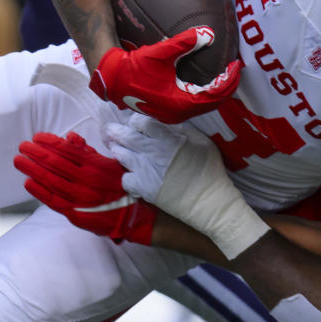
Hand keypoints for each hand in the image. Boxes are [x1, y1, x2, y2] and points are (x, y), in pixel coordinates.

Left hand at [13, 132, 155, 242]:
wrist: (133, 215)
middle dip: (36, 153)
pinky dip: (39, 191)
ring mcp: (80, 198)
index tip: (37, 137)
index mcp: (97, 165)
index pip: (68, 150)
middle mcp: (87, 180)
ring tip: (19, 160)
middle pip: (55, 163)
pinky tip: (28, 182)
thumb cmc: (122, 186)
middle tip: (23, 145)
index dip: (50, 142)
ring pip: (51, 180)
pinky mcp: (76, 213)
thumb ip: (89, 151)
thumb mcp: (112, 163)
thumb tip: (70, 138)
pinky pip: (53, 201)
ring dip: (32, 169)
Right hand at [89, 26, 240, 123]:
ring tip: (224, 75)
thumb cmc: (134, 67)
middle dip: (226, 87)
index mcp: (180, 103)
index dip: (228, 81)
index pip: (214, 95)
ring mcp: (173, 114)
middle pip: (213, 103)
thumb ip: (184, 43)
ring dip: (216, 92)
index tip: (236, 66)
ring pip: (204, 106)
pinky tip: (206, 81)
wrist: (112, 80)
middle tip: (235, 70)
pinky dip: (204, 94)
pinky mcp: (168, 110)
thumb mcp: (159, 52)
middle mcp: (179, 113)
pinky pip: (194, 104)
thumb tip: (208, 33)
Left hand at [104, 114, 268, 258]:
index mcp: (166, 138)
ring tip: (115, 146)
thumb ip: (182, 130)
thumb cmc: (209, 169)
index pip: (141, 122)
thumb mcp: (202, 141)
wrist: (208, 201)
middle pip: (126, 136)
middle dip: (116, 131)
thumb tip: (167, 123)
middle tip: (110, 129)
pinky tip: (131, 173)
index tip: (137, 122)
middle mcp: (151, 151)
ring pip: (121, 155)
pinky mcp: (142, 188)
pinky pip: (125, 178)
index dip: (136, 120)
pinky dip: (126, 174)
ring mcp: (144, 170)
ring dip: (117, 148)